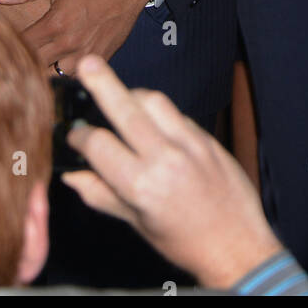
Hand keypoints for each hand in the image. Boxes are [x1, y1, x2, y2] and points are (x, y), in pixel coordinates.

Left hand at [0, 0, 146, 72]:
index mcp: (56, 23)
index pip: (23, 45)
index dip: (9, 46)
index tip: (1, 46)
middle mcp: (70, 43)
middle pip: (35, 65)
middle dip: (24, 61)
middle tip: (14, 58)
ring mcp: (86, 54)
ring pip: (55, 76)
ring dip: (45, 69)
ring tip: (36, 63)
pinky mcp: (101, 58)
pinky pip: (76, 75)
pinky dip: (66, 71)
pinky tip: (60, 63)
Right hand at [63, 55, 283, 287]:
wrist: (236, 244)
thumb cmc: (184, 241)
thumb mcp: (136, 223)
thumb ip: (100, 195)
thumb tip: (70, 175)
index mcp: (141, 186)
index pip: (99, 145)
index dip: (80, 137)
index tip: (74, 135)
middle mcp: (165, 159)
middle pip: (126, 108)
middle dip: (102, 82)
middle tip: (86, 62)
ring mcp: (189, 144)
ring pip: (154, 101)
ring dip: (133, 94)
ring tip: (118, 96)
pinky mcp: (207, 138)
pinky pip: (176, 113)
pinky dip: (159, 112)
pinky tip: (150, 121)